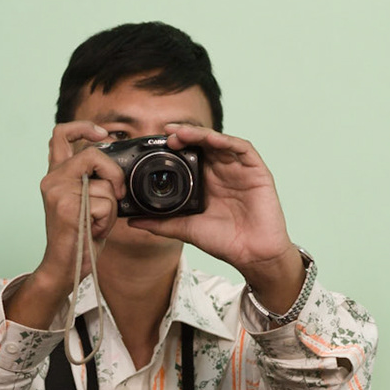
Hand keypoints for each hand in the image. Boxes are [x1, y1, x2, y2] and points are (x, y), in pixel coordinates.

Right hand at [30, 121, 126, 293]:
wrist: (63, 267)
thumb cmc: (78, 236)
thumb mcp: (84, 201)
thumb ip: (91, 180)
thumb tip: (116, 165)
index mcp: (56, 175)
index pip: (61, 135)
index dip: (84, 127)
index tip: (103, 134)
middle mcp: (52, 179)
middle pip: (94, 155)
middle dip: (115, 174)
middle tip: (119, 194)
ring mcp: (58, 192)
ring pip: (105, 185)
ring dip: (111, 207)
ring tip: (96, 223)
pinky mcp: (68, 207)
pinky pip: (105, 204)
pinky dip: (108, 221)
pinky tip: (93, 231)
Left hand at [130, 126, 298, 303]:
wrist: (251, 256)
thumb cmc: (224, 242)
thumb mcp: (186, 229)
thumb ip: (161, 223)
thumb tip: (132, 221)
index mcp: (206, 181)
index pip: (190, 155)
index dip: (174, 146)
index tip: (155, 143)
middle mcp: (222, 171)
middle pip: (203, 143)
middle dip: (185, 135)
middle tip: (166, 133)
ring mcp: (240, 169)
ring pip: (220, 141)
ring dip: (201, 134)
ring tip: (182, 133)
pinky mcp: (257, 171)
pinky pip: (243, 149)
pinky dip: (227, 141)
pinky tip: (212, 140)